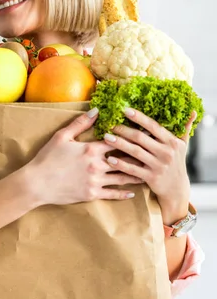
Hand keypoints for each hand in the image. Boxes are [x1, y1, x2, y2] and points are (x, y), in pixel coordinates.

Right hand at [29, 108, 143, 206]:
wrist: (36, 183)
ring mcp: (95, 181)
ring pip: (121, 177)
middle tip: (153, 154)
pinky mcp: (91, 194)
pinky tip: (133, 192)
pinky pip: (112, 194)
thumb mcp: (62, 136)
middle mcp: (97, 165)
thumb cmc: (47, 158)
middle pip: (124, 159)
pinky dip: (124, 193)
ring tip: (148, 172)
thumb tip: (96, 111)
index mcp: (91, 149)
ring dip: (136, 175)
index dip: (130, 137)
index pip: (116, 141)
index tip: (143, 134)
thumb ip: (80, 124)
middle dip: (139, 156)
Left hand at [103, 108, 196, 224]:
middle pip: (141, 138)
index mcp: (172, 142)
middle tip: (110, 123)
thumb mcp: (182, 145)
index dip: (139, 117)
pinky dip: (121, 164)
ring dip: (119, 144)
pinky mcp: (151, 178)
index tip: (125, 110)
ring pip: (135, 152)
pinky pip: (133, 169)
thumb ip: (184, 128)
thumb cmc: (177, 163)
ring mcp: (158, 166)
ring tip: (106, 137)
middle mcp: (166, 153)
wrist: (177, 189)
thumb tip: (193, 111)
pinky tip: (110, 159)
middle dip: (124, 130)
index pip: (153, 126)